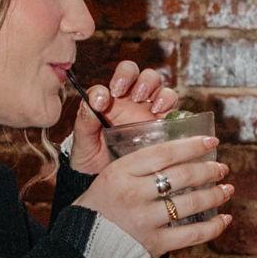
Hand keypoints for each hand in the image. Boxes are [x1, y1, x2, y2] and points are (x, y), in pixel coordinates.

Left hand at [69, 60, 174, 176]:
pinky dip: (169, 104)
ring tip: (147, 103)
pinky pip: (174, 107)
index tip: (105, 99)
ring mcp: (150, 111)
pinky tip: (159, 114)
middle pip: (139, 74)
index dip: (116, 79)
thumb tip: (93, 101)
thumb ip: (84, 120)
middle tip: (130, 95)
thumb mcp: (83, 142)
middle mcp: (132, 101)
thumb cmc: (92, 159)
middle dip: (135, 78)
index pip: (117, 78)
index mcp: (112, 100)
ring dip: (153, 87)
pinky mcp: (165, 125)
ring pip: (158, 84)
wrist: (109, 183)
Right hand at [72, 134, 231, 257]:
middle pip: (182, 176)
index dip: (191, 146)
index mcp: (120, 173)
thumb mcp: (107, 178)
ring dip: (215, 195)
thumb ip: (136, 167)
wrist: (84, 249)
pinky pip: (192, 234)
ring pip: (191, 202)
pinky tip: (224, 219)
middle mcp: (134, 194)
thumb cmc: (98, 209)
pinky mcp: (155, 244)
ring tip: (227, 189)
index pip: (163, 153)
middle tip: (222, 168)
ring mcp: (145, 220)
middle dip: (209, 170)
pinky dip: (213, 226)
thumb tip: (175, 153)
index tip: (210, 142)